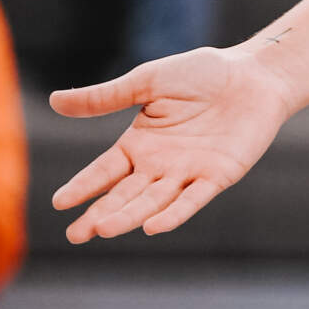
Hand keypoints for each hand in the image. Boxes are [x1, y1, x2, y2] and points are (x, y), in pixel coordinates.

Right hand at [49, 48, 294, 240]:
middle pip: (124, 195)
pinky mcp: (217, 175)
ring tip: (104, 230)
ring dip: (129, 217)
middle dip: (100, 215)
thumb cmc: (202, 73)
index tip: (60, 203)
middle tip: (76, 235)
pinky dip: (173, 214)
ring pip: (153, 201)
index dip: (84, 186)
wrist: (254, 74)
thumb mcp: (147, 81)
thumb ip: (105, 97)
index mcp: (139, 144)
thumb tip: (54, 101)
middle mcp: (159, 164)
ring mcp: (188, 172)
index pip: (104, 171)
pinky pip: (193, 199)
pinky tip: (153, 227)